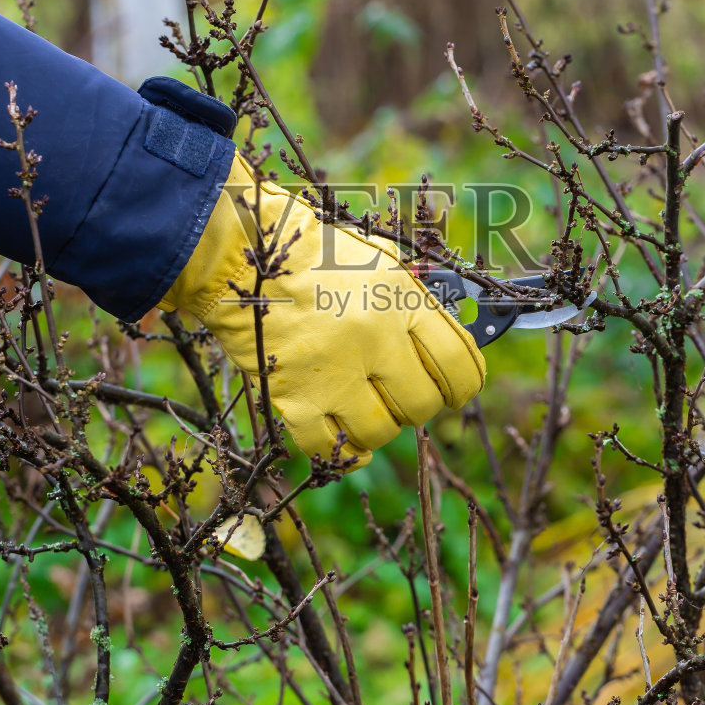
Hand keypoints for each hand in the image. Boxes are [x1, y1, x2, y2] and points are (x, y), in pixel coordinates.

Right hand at [160, 155, 484, 467]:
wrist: (240, 254)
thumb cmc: (312, 253)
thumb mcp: (377, 261)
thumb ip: (414, 299)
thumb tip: (450, 335)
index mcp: (399, 299)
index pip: (458, 361)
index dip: (465, 383)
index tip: (456, 389)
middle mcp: (373, 338)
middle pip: (423, 403)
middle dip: (418, 404)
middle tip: (401, 393)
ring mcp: (333, 371)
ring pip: (381, 430)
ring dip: (378, 425)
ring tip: (364, 405)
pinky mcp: (293, 396)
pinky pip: (329, 449)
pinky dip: (341, 452)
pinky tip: (344, 439)